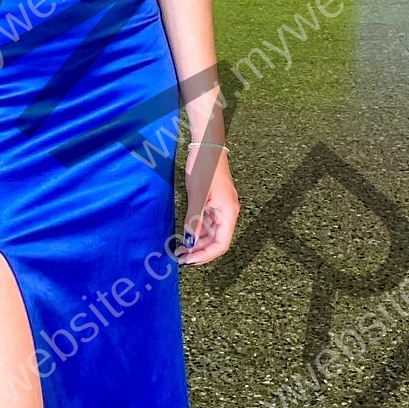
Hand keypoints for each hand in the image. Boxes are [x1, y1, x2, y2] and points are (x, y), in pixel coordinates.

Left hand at [179, 140, 238, 265]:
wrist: (206, 147)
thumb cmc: (205, 168)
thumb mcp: (197, 195)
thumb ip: (194, 220)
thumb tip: (190, 242)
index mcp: (229, 213)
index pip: (221, 244)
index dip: (205, 255)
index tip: (189, 261)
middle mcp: (227, 213)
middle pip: (216, 241)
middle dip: (199, 252)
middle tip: (180, 258)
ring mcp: (220, 208)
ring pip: (211, 234)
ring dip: (197, 243)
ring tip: (179, 250)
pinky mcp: (212, 203)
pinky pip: (206, 223)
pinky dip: (196, 232)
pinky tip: (185, 236)